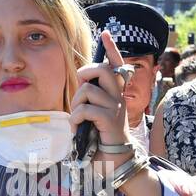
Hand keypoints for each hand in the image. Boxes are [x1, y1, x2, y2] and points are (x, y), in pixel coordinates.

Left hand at [71, 30, 131, 157]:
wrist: (114, 162)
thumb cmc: (101, 138)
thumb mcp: (95, 113)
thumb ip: (90, 98)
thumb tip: (80, 83)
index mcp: (115, 94)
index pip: (116, 66)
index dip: (112, 49)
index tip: (106, 33)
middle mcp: (118, 97)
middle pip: (104, 70)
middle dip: (86, 72)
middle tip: (80, 86)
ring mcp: (116, 108)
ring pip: (89, 90)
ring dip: (77, 102)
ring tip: (77, 117)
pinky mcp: (110, 120)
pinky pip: (86, 109)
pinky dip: (76, 118)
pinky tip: (77, 128)